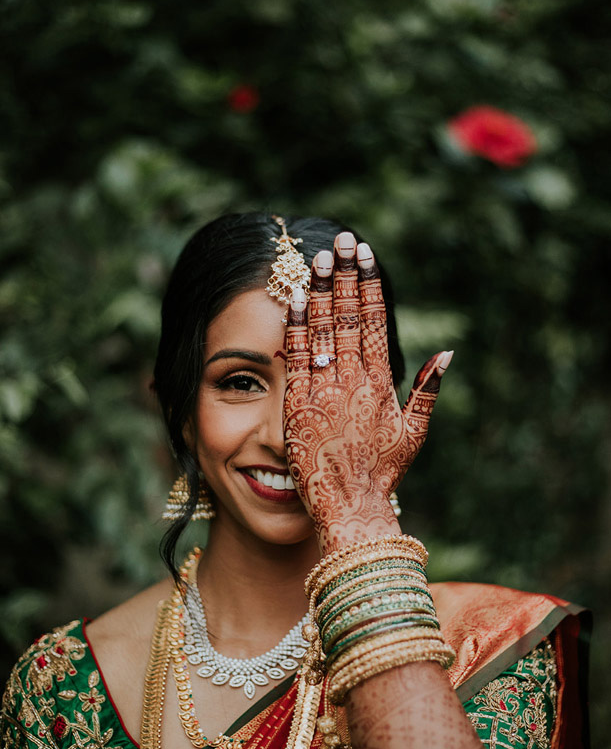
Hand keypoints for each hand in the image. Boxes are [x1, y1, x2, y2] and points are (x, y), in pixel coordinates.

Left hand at [284, 232, 451, 552]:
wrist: (350, 507)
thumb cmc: (384, 473)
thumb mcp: (415, 433)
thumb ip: (428, 390)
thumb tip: (447, 354)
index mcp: (383, 384)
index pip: (377, 322)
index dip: (371, 285)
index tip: (365, 255)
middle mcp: (355, 382)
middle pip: (350, 317)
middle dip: (346, 275)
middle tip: (341, 240)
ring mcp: (325, 391)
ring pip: (324, 330)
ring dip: (323, 290)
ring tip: (320, 257)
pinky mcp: (298, 405)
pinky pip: (297, 357)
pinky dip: (297, 325)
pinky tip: (297, 297)